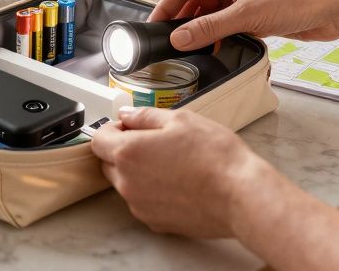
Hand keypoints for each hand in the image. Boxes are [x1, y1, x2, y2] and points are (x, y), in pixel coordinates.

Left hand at [91, 107, 266, 236]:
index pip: (98, 140)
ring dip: (139, 172)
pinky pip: (143, 202)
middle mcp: (127, 183)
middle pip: (109, 163)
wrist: (240, 195)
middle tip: (155, 143)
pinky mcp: (155, 223)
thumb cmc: (215, 156)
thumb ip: (145, 116)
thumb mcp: (180, 120)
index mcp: (128, 153)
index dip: (113, 129)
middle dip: (124, 150)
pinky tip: (179, 183)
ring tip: (173, 163)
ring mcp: (140, 206)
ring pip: (126, 184)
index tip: (131, 126)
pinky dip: (153, 192)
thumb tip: (126, 115)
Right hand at [152, 0, 338, 50]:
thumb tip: (179, 37)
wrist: (335, 6)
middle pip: (196, 2)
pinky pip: (229, 26)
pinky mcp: (258, 15)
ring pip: (212, 16)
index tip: (153, 26)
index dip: (166, 7)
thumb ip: (209, 28)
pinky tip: (217, 50)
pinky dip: (221, 37)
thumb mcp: (246, 15)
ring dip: (203, 32)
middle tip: (170, 44)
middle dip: (183, 22)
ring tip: (191, 51)